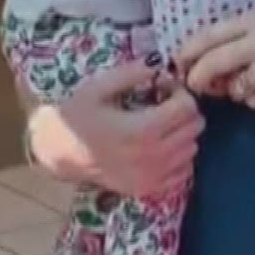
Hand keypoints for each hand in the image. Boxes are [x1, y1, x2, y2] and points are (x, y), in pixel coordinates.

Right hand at [28, 62, 201, 198]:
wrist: (58, 152)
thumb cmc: (77, 115)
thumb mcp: (97, 87)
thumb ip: (131, 73)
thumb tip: (160, 64)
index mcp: (141, 130)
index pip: (187, 107)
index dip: (179, 92)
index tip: (163, 88)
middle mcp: (152, 157)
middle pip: (195, 127)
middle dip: (184, 111)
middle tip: (164, 104)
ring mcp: (152, 177)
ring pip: (193, 149)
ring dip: (183, 133)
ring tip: (160, 125)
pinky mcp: (149, 189)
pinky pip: (184, 171)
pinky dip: (179, 157)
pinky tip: (159, 146)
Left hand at [176, 8, 254, 111]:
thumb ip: (243, 36)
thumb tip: (203, 57)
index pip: (208, 34)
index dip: (187, 52)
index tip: (180, 64)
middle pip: (210, 62)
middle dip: (197, 78)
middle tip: (195, 86)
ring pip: (230, 85)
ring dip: (234, 91)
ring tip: (252, 86)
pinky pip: (250, 101)